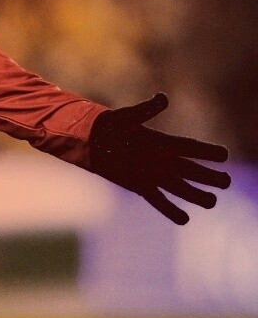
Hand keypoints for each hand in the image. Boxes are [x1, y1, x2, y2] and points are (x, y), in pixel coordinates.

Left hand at [88, 93, 230, 224]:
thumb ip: (147, 109)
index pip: (190, 147)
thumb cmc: (111, 125)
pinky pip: (159, 200)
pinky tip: (185, 219)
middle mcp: (162, 160)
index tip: (224, 155)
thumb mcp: (128, 116)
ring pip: (180, 187)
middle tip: (226, 181)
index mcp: (163, 142)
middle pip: (191, 170)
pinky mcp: (141, 186)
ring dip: (196, 195)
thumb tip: (163, 98)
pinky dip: (170, 210)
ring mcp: (153, 175)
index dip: (207, 151)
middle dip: (209, 176)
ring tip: (212, 201)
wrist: (92, 140)